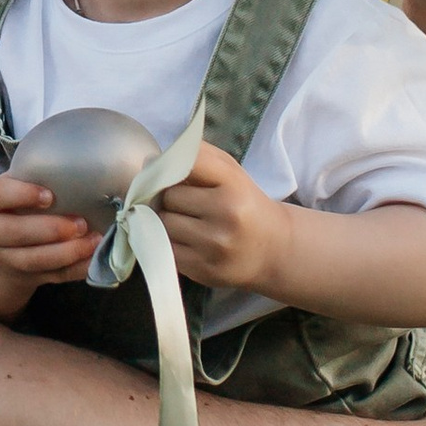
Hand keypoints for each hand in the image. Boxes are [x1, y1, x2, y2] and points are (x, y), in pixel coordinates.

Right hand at [0, 172, 96, 284]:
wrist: (1, 242)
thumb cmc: (17, 202)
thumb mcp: (16, 183)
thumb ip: (36, 176)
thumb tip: (81, 167)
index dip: (21, 195)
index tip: (49, 196)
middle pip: (15, 233)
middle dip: (50, 230)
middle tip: (80, 223)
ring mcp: (5, 258)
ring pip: (32, 260)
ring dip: (65, 252)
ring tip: (92, 241)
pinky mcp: (26, 276)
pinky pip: (52, 276)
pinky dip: (76, 269)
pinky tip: (94, 257)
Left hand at [152, 145, 290, 296]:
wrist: (273, 249)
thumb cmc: (244, 204)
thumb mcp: (231, 172)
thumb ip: (198, 156)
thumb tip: (152, 160)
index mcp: (233, 185)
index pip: (186, 164)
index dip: (168, 165)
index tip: (163, 170)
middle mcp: (226, 214)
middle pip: (169, 197)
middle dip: (169, 197)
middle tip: (181, 201)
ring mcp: (214, 245)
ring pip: (163, 223)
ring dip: (166, 220)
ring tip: (183, 220)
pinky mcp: (203, 269)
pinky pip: (166, 248)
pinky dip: (169, 242)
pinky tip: (186, 240)